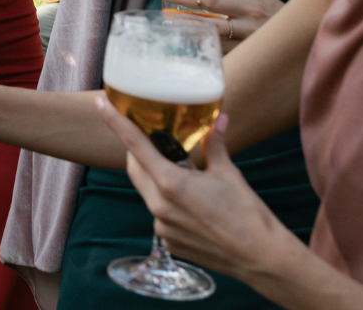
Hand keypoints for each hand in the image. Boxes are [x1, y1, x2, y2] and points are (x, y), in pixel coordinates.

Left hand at [95, 103, 301, 279]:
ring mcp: (162, 228)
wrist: (261, 258)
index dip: (115, 122)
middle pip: (136, 169)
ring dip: (158, 180)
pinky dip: (169, 205)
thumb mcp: (230, 174)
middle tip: (151, 140)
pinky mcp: (169, 244)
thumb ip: (215, 145)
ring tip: (186, 178)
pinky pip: (160, 217)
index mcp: (171, 183)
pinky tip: (193, 207)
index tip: (101, 104)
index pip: (135, 145)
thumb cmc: (248, 215)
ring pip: (149, 194)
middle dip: (138, 152)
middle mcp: (159, 206)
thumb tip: (219, 120)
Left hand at [157, 0, 282, 50]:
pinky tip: (184, 37)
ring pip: (212, 26)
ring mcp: (250, 32)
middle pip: (211, 1)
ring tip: (167, 17)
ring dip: (187, 21)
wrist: (304, 39)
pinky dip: (201, 40)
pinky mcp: (248, 51)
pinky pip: (218, 46)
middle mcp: (252, 10)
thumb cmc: (272, 15)